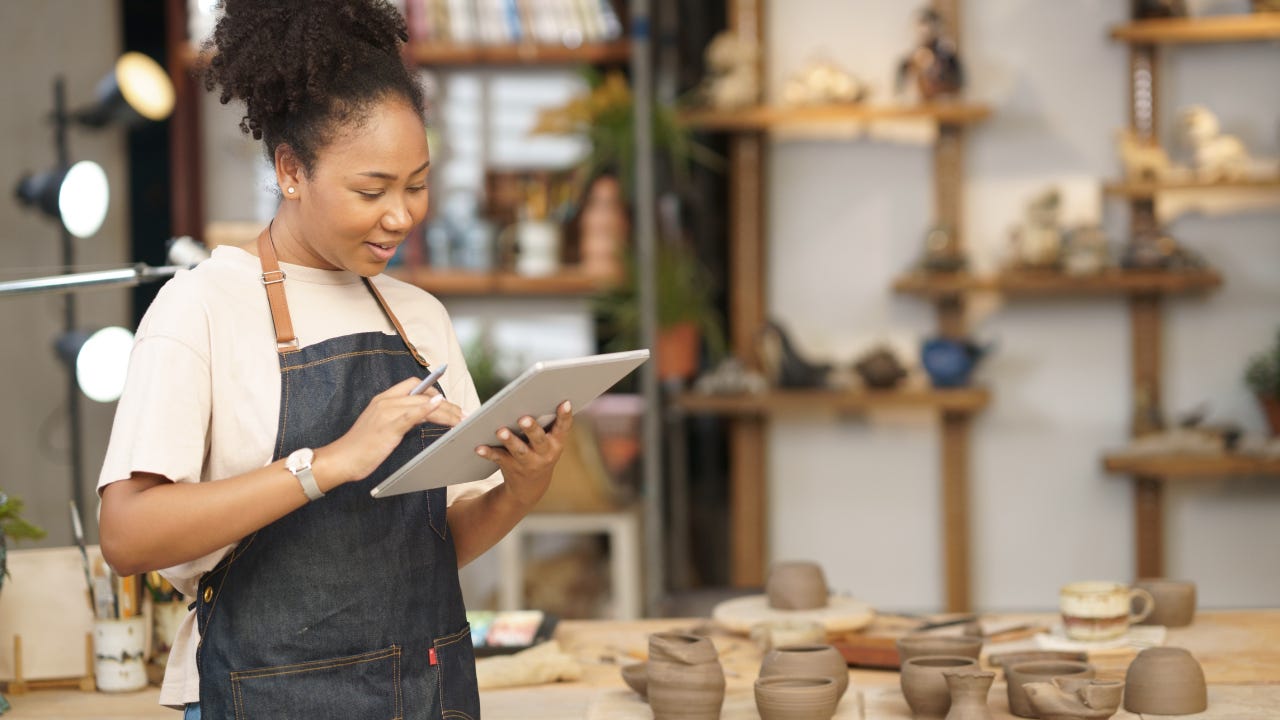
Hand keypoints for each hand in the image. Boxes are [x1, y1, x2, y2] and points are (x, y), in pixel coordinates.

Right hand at [321, 377, 463, 485]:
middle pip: (423, 395)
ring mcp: (386, 413)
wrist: (342, 459)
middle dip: (447, 404)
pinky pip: (410, 415)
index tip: (449, 403)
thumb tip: (424, 414)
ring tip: (460, 419)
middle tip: (463, 414)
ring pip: (422, 404)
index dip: (434, 391)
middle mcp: (385, 402)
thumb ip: (402, 417)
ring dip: (445, 411)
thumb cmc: (362, 446)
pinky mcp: (387, 428)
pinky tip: (438, 406)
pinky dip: (425, 409)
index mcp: (383, 399)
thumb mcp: (384, 425)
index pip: (413, 385)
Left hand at [475, 401, 572, 507]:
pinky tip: (479, 447)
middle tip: (524, 418)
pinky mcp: (511, 467)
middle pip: (538, 440)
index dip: (565, 415)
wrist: (530, 486)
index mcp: (556, 443)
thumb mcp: (549, 442)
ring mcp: (528, 462)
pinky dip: (488, 453)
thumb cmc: (539, 452)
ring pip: (519, 450)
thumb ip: (546, 423)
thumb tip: (533, 395)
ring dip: (510, 440)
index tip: (564, 402)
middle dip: (532, 429)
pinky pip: (499, 458)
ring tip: (501, 430)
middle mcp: (544, 454)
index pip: (563, 428)